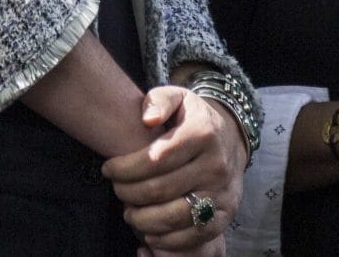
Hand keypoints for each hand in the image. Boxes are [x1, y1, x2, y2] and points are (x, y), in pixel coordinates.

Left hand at [103, 84, 246, 251]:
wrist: (230, 140)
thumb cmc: (192, 119)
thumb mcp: (178, 97)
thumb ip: (158, 100)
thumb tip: (147, 119)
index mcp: (202, 134)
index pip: (155, 158)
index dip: (125, 168)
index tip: (107, 169)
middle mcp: (216, 165)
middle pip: (161, 189)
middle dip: (129, 193)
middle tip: (116, 190)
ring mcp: (222, 193)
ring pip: (175, 216)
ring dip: (143, 220)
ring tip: (128, 212)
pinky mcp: (225, 215)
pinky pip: (193, 235)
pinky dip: (167, 240)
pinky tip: (148, 232)